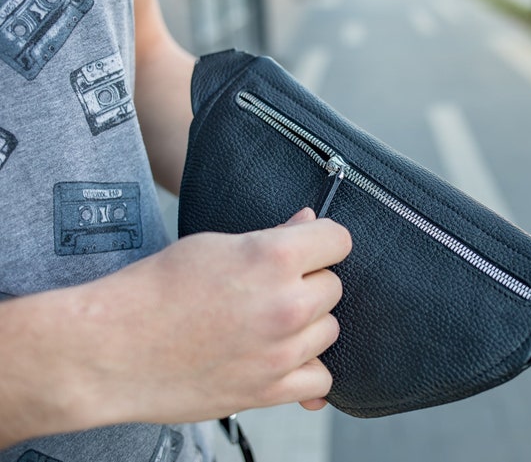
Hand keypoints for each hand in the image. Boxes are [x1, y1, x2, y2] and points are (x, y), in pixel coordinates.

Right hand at [67, 208, 349, 427]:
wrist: (110, 349)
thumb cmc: (153, 290)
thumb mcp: (213, 245)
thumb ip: (271, 236)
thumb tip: (307, 221)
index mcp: (273, 257)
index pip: (339, 240)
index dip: (323, 240)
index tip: (312, 247)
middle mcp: (286, 304)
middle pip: (333, 287)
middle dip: (308, 283)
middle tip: (270, 289)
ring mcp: (280, 351)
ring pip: (330, 330)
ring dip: (307, 326)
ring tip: (267, 323)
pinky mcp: (269, 391)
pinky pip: (321, 379)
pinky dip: (306, 370)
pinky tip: (283, 359)